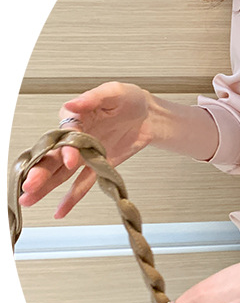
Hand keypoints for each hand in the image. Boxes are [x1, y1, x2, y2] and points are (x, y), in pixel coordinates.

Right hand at [19, 82, 151, 217]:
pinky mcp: (99, 166)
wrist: (148, 115)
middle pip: (54, 156)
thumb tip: (73, 104)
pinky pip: (83, 184)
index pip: (65, 134)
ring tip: (29, 200)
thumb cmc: (129, 99)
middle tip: (29, 186)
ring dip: (46, 187)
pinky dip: (72, 198)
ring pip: (61, 173)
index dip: (66, 148)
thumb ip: (93, 98)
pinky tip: (60, 210)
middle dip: (41, 172)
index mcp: (75, 117)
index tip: (72, 159)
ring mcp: (86, 154)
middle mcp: (75, 137)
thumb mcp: (113, 92)